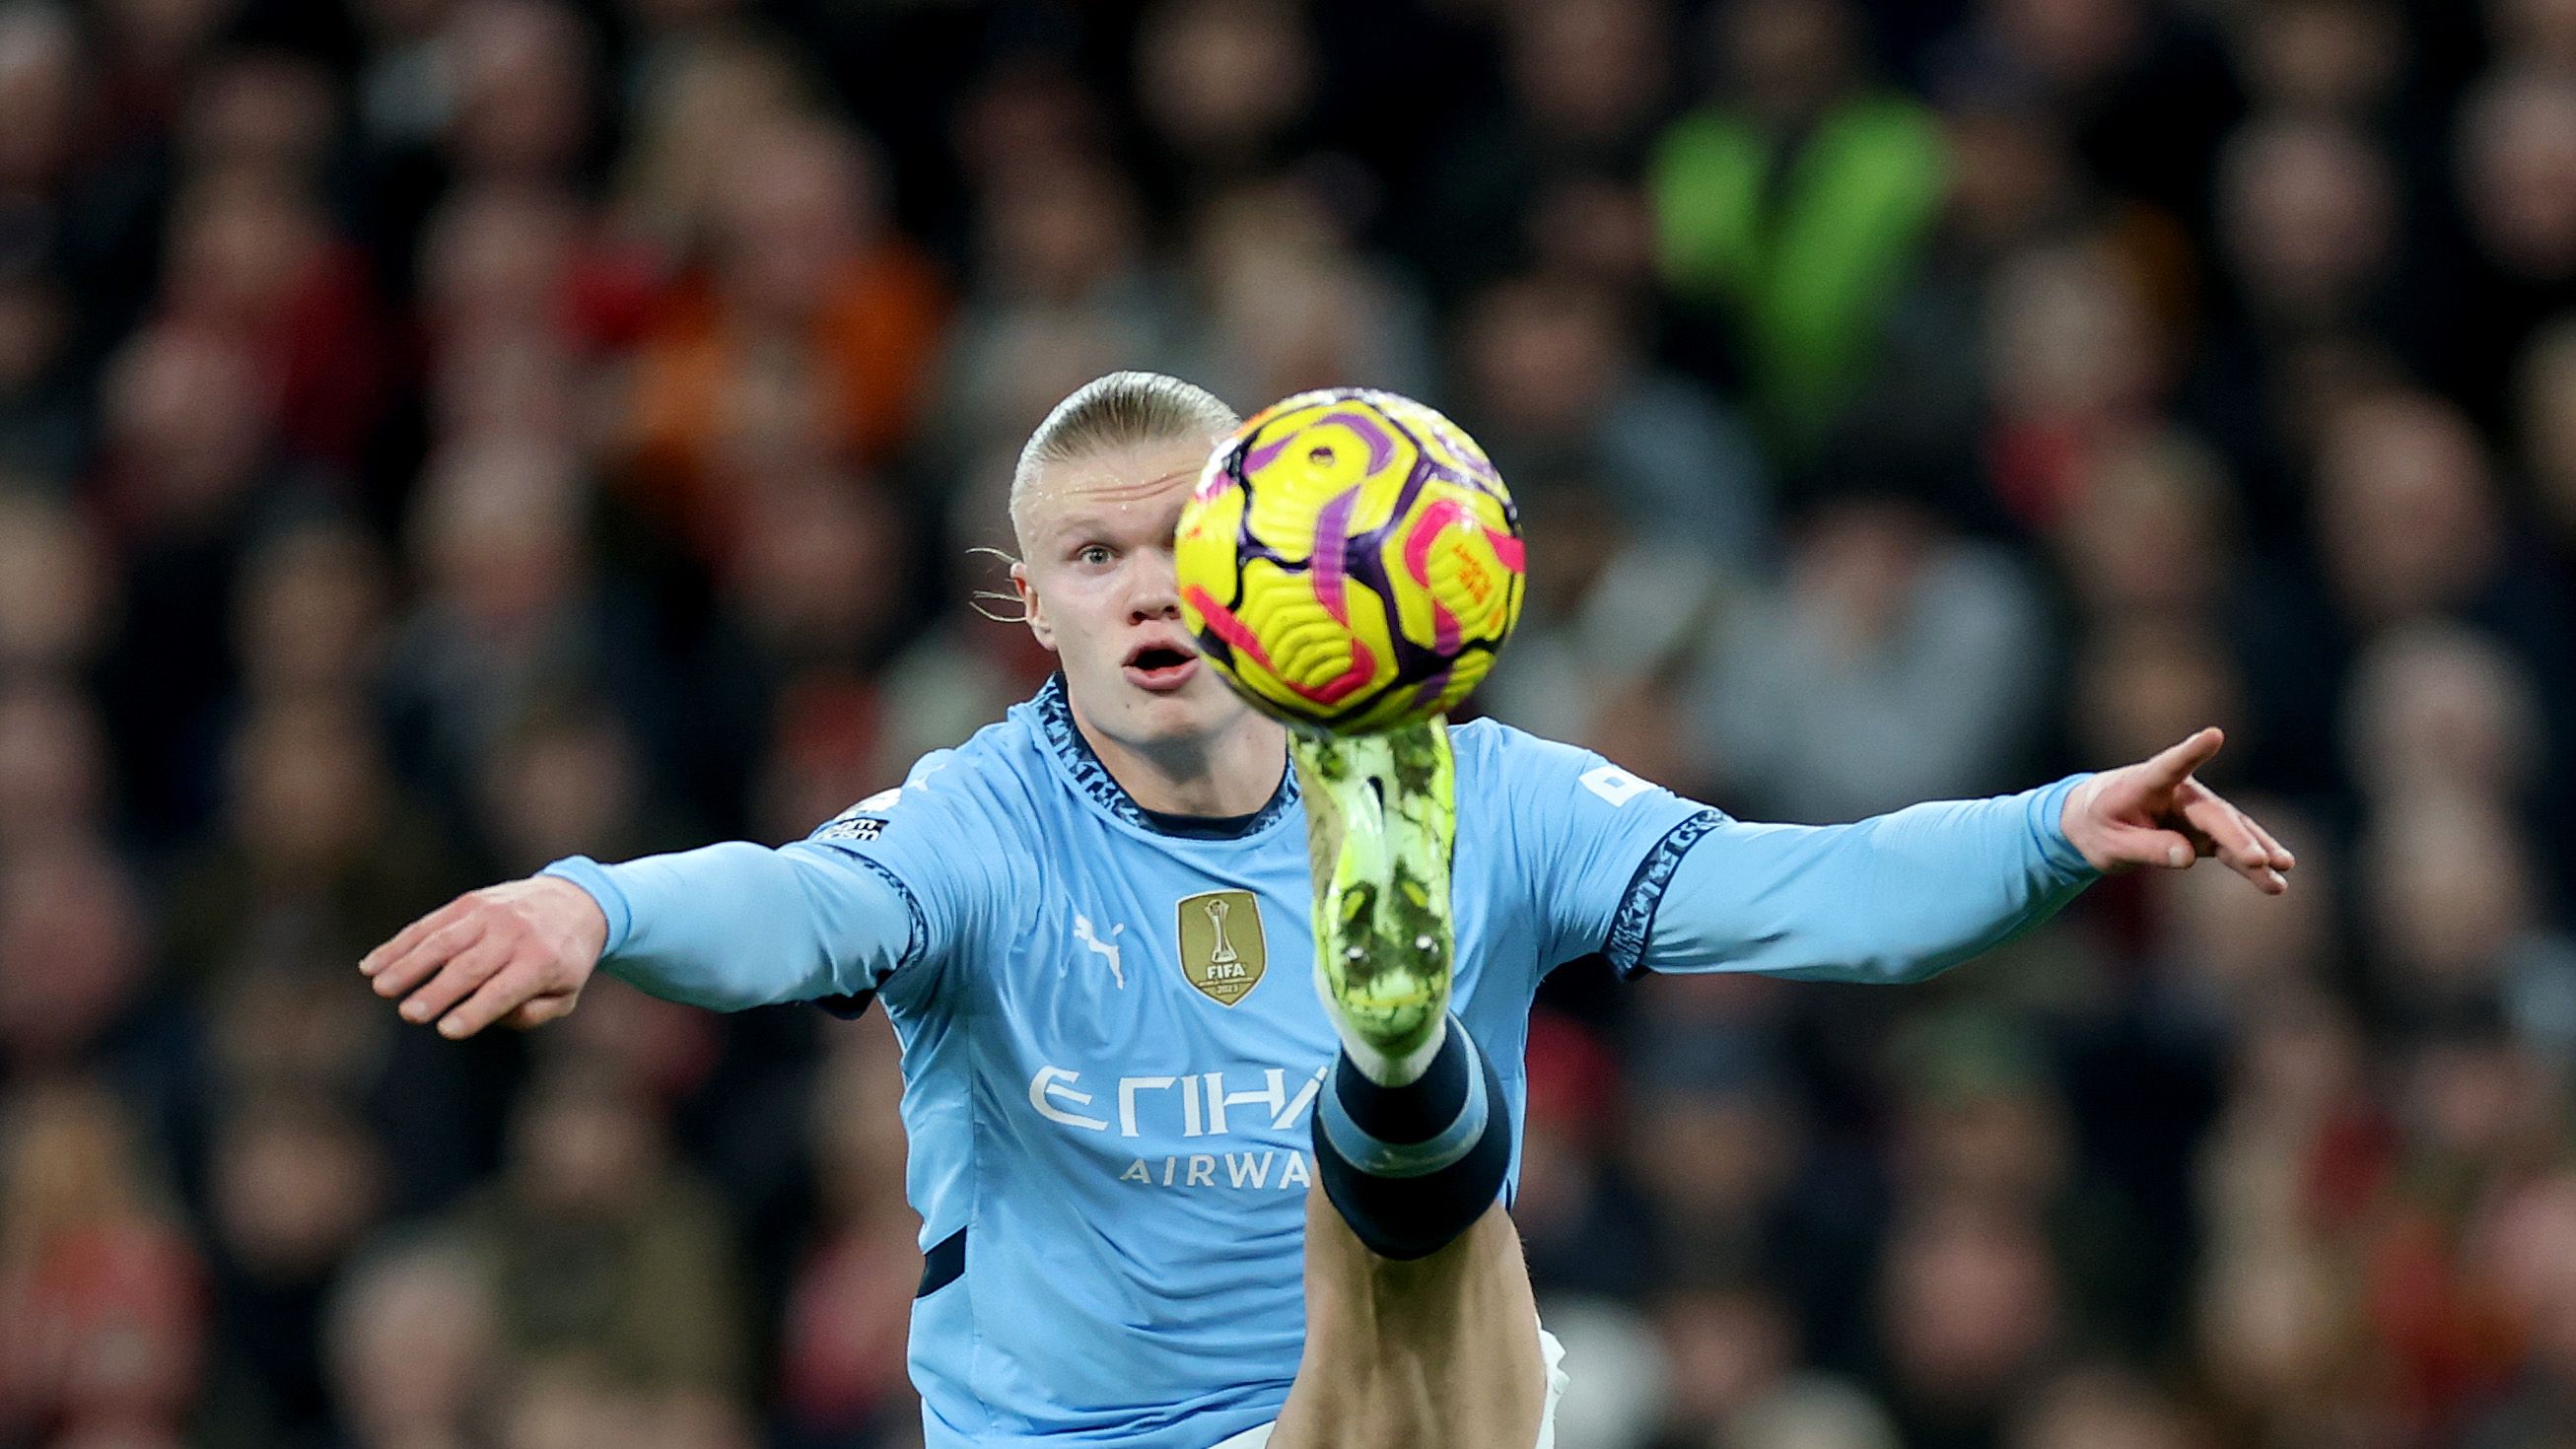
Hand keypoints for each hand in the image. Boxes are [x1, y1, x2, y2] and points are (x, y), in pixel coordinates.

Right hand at [361, 876, 608, 1037]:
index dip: (475, 1010)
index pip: (504, 990)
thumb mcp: (566, 992)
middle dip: (438, 991)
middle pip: (469, 966)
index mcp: (542, 962)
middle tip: (410, 1015)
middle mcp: (514, 935)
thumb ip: (533, 1013)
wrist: (574, 900)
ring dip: (408, 965)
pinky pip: (429, 924)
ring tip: (381, 988)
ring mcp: (489, 915)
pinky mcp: (469, 903)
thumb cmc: (564, 960)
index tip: (447, 1030)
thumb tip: (493, 1016)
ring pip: (443, 941)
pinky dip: (399, 944)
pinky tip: (372, 965)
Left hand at [2061, 728, 2295, 893]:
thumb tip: (2188, 858)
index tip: (2213, 735)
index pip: (2170, 765)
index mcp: (2146, 783)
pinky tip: (2276, 881)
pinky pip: (2232, 850)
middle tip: (2259, 860)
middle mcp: (2181, 793)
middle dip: (2237, 838)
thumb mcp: (2109, 844)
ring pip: (2233, 830)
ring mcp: (2198, 813)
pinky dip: (2251, 866)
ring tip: (2284, 869)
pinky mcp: (2206, 833)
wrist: (2100, 820)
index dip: (2191, 751)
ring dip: (2258, 850)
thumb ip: (2146, 847)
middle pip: (2213, 814)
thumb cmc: (2100, 825)